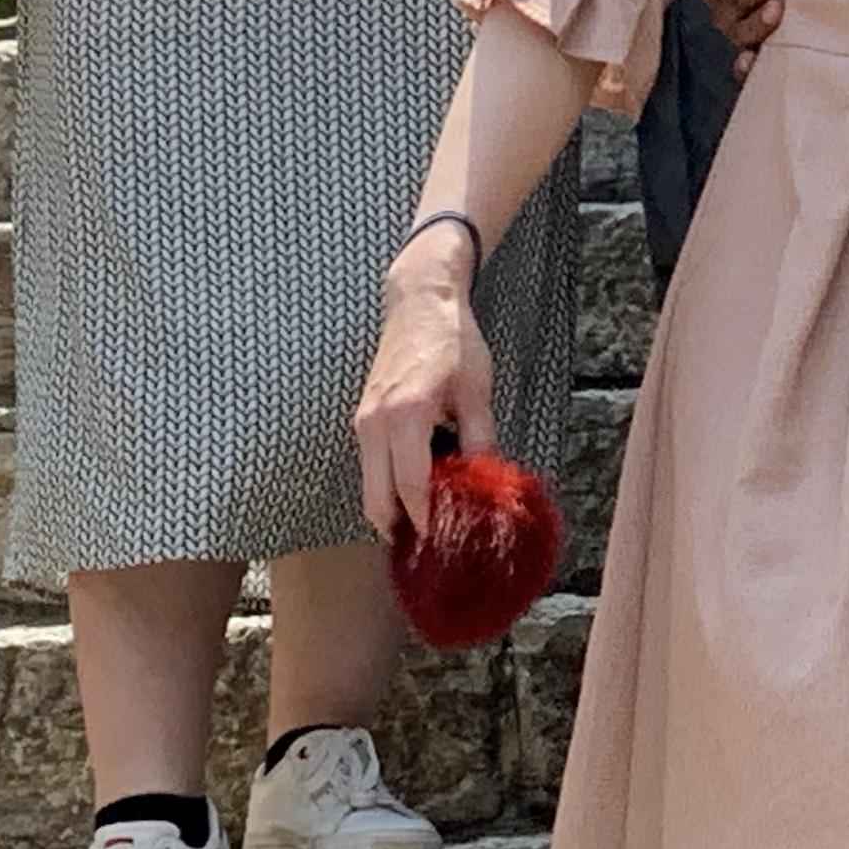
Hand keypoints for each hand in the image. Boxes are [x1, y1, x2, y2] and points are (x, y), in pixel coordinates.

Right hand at [354, 240, 496, 546]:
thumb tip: (485, 482)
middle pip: (376, 500)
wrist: (419, 303)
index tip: (443, 543)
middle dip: (401, 527)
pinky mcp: (362, 419)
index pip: (411, 488)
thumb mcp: (477, 391)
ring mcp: (362, 423)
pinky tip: (422, 485)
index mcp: (405, 417)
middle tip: (432, 545)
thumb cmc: (453, 342)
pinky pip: (371, 466)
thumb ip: (480, 439)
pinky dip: (389, 484)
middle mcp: (374, 425)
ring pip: (369, 486)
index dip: (426, 521)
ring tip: (431, 519)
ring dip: (394, 508)